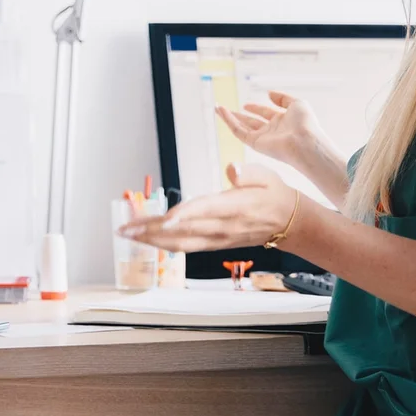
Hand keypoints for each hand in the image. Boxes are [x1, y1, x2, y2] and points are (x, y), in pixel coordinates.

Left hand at [119, 163, 300, 252]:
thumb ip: (247, 173)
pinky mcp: (214, 243)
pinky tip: (147, 241)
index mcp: (233, 206)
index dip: (184, 215)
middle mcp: (222, 226)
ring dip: (151, 240)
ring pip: (180, 242)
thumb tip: (232, 169)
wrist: (289, 222)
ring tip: (127, 234)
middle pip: (183, 230)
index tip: (165, 219)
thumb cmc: (274, 194)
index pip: (204, 210)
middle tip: (126, 228)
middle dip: (152, 230)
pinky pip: (186, 247)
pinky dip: (164, 245)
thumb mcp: (266, 175)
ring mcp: (217, 238)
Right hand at [217, 91, 328, 166]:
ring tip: (217, 109)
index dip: (255, 108)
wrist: (305, 142)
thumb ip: (283, 98)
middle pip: (251, 122)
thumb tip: (268, 93)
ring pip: (242, 127)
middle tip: (225, 109)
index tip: (246, 105)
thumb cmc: (305, 124)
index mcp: (282, 121)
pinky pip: (239, 131)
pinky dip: (229, 121)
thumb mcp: (297, 103)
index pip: (265, 114)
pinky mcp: (255, 144)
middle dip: (239, 115)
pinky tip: (222, 112)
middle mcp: (271, 131)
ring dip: (229, 118)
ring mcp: (263, 138)